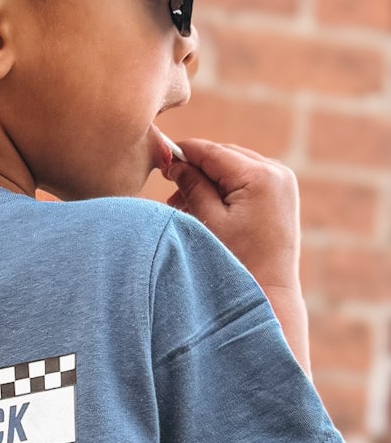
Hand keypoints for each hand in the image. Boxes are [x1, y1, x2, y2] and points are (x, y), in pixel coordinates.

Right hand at [161, 136, 301, 291]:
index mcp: (259, 176)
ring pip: (236, 166)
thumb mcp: (209, 221)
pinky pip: (249, 178)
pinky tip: (206, 204)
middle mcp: (276, 171)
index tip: (161, 157)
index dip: (185, 152)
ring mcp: (283, 181)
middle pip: (226, 155)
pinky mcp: (282, 192)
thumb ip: (193, 187)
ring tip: (184, 203)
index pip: (214, 152)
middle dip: (197, 168)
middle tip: (169, 186)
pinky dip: (227, 186)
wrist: (270, 290)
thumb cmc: (237, 261)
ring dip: (210, 178)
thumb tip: (177, 164)